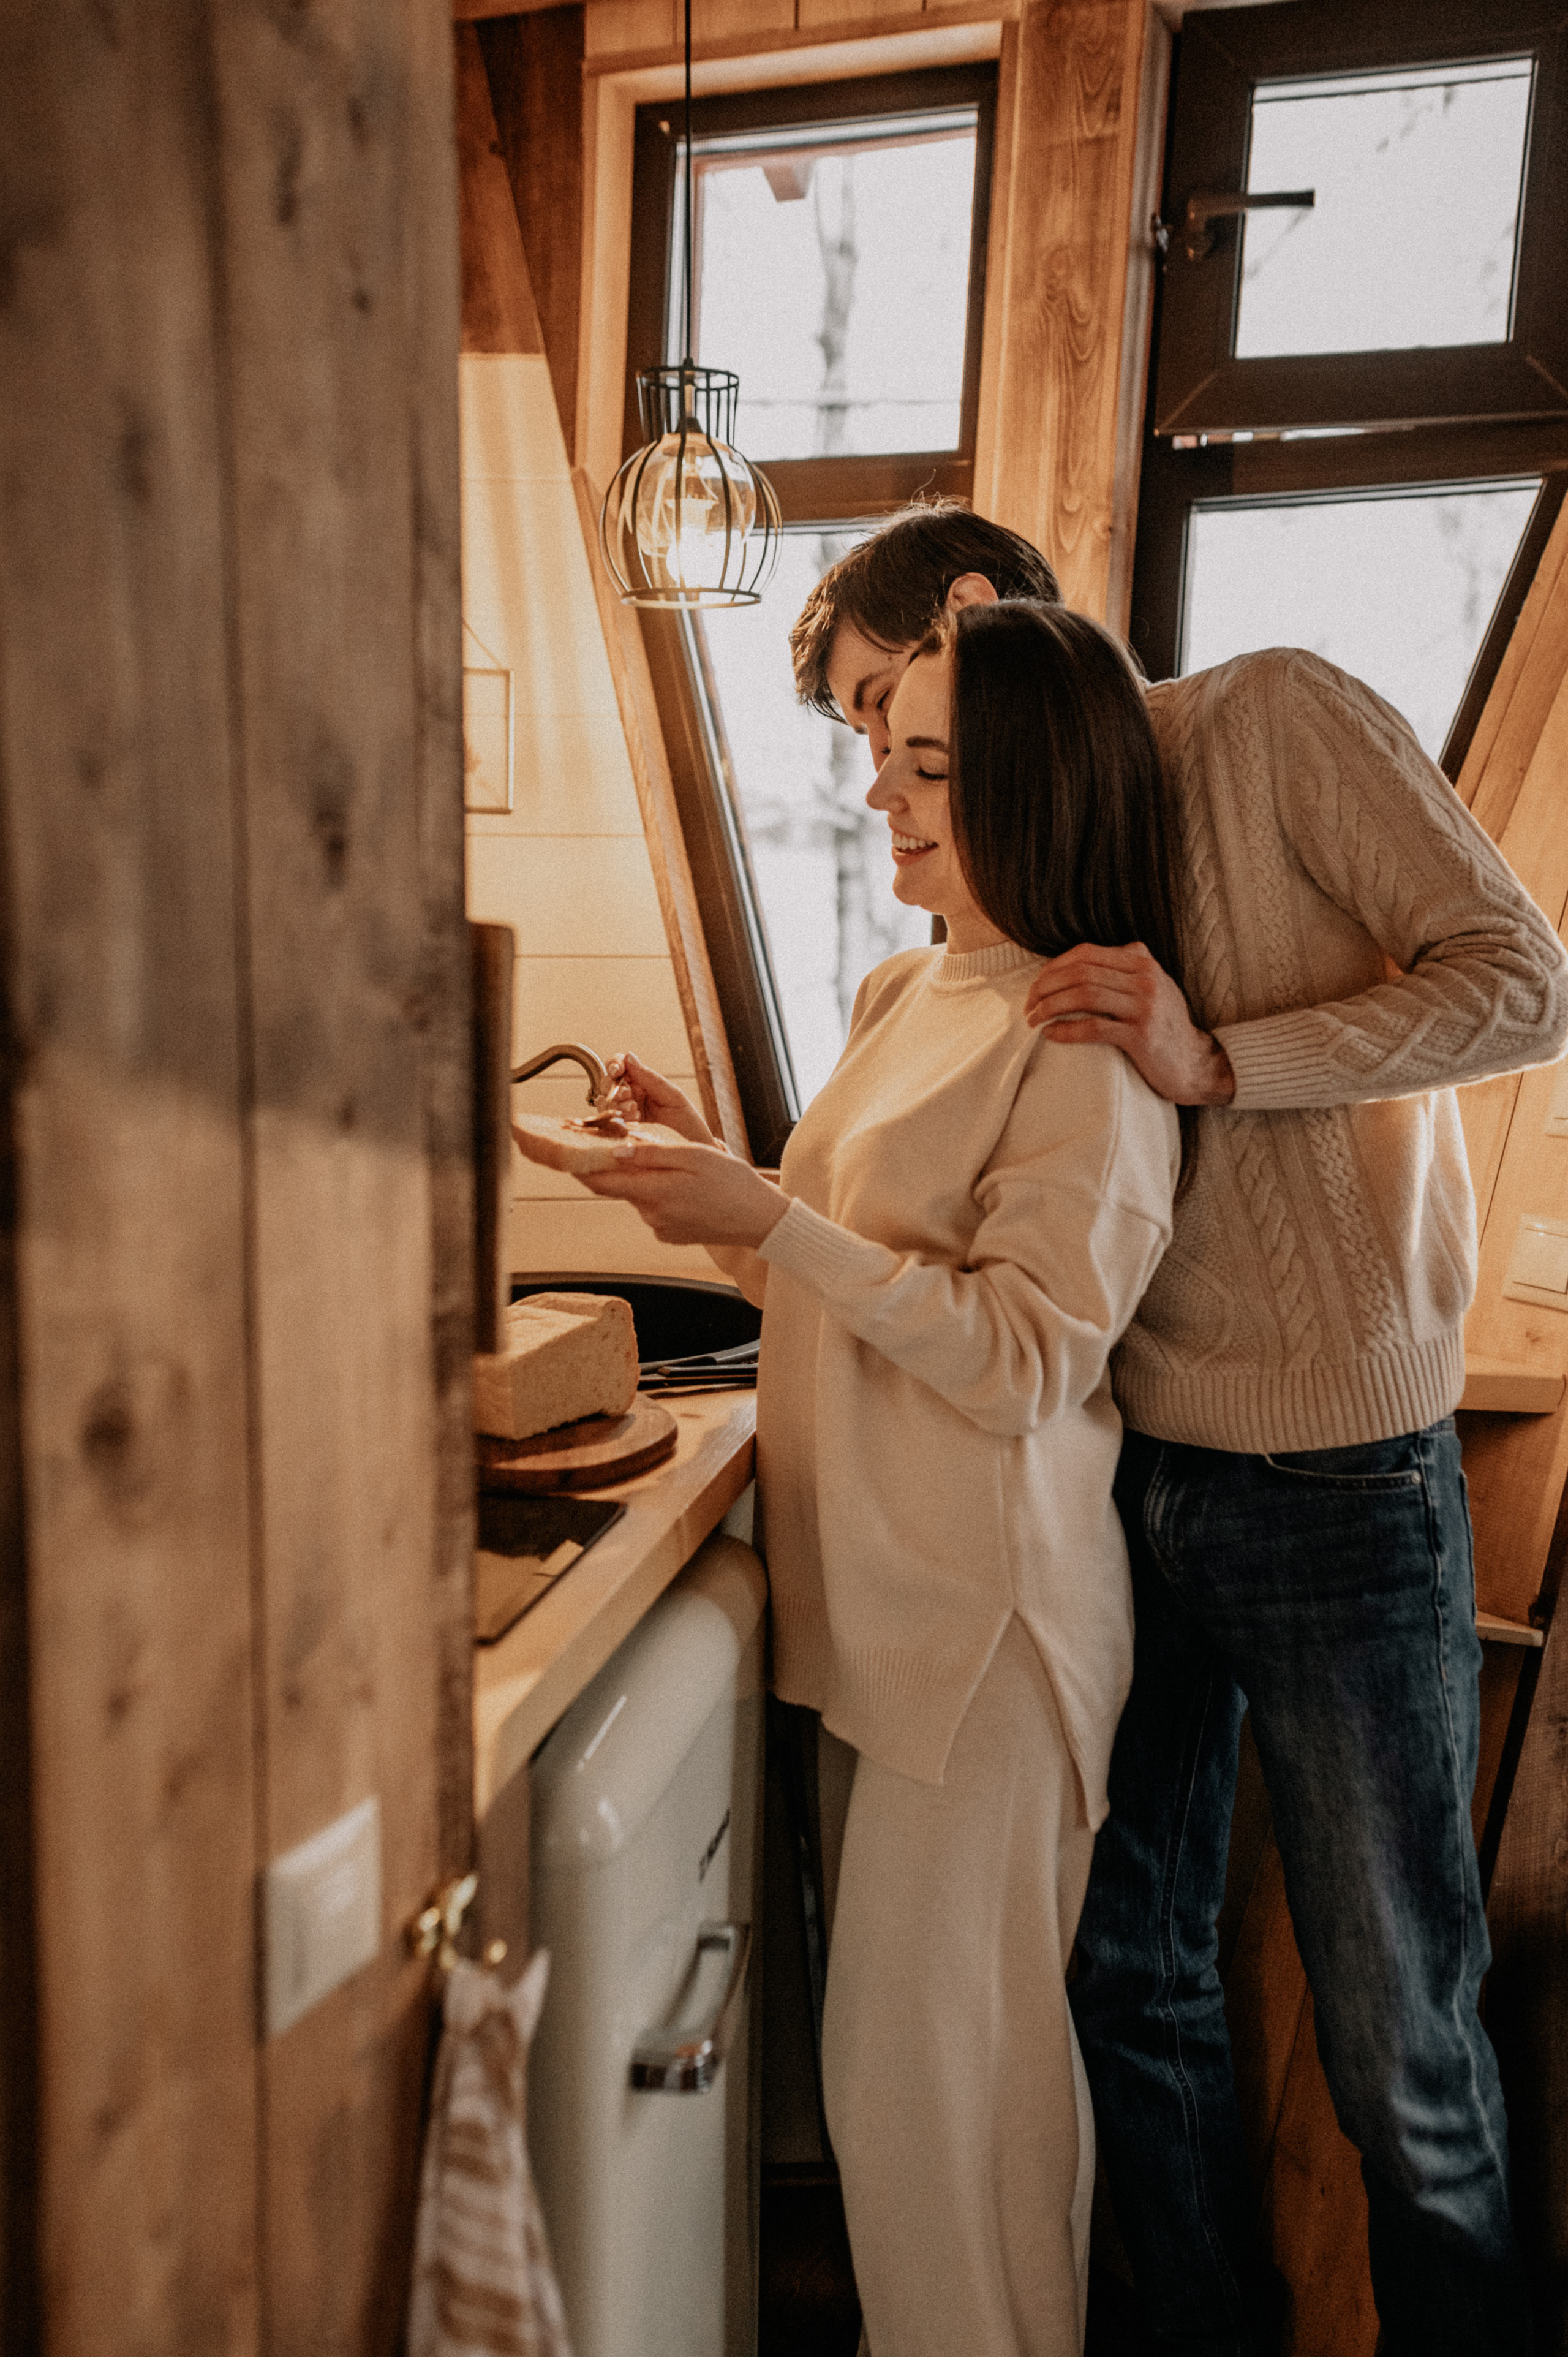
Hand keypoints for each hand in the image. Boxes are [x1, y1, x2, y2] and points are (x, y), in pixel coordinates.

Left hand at [583, 1138, 788, 1248]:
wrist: (760, 1220)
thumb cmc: (734, 1184)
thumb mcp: (695, 1157)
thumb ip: (653, 1155)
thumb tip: (617, 1151)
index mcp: (656, 1192)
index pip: (602, 1181)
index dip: (579, 1166)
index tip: (563, 1150)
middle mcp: (652, 1214)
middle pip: (618, 1186)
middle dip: (613, 1166)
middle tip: (613, 1143)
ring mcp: (660, 1227)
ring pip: (638, 1195)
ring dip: (643, 1179)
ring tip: (672, 1164)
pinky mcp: (669, 1234)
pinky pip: (654, 1208)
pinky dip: (659, 1193)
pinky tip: (685, 1186)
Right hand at [603, 1051, 716, 1145]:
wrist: (692, 1156)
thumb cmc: (688, 1125)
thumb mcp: (674, 1097)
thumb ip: (650, 1078)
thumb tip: (629, 1057)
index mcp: (642, 1084)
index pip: (621, 1067)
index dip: (614, 1064)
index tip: (617, 1069)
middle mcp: (630, 1098)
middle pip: (607, 1084)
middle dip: (614, 1087)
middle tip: (628, 1095)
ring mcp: (623, 1116)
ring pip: (604, 1103)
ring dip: (616, 1104)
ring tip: (634, 1111)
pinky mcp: (619, 1134)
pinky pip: (607, 1123)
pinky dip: (616, 1119)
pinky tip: (632, 1123)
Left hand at [1025, 942, 1235, 1105]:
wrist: (1195, 1063)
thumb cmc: (1164, 1027)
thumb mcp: (1151, 987)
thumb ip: (1123, 970)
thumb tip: (1078, 964)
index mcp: (1142, 961)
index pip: (1086, 953)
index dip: (1054, 967)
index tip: (1037, 986)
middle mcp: (1145, 978)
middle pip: (1080, 972)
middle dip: (1045, 987)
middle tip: (1028, 1005)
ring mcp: (1145, 1005)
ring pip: (1083, 995)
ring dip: (1050, 1007)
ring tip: (1033, 1020)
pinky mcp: (1141, 1035)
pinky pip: (1094, 1027)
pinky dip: (1066, 1030)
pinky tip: (1050, 1034)